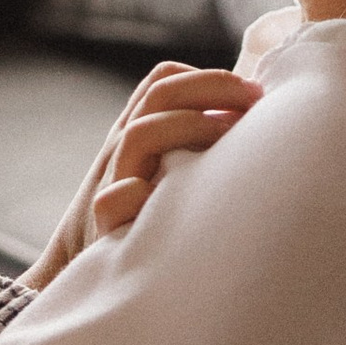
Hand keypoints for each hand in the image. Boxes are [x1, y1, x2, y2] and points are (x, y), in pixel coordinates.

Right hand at [83, 61, 261, 246]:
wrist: (90, 266)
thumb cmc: (149, 217)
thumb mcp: (164, 172)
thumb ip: (193, 146)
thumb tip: (255, 126)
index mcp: (139, 131)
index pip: (165, 80)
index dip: (209, 78)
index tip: (253, 93)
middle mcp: (125, 148)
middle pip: (160, 94)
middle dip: (212, 88)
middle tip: (255, 102)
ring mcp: (113, 182)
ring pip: (139, 135)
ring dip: (189, 127)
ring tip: (230, 140)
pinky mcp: (107, 226)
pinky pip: (112, 201)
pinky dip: (139, 193)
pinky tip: (171, 195)